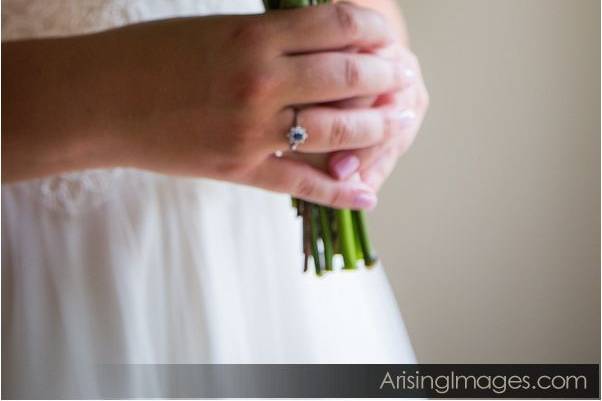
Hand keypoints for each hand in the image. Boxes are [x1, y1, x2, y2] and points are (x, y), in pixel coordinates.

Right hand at [97, 3, 415, 208]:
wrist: (100, 99)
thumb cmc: (150, 56)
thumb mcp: (213, 30)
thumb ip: (268, 38)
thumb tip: (318, 41)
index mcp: (254, 35)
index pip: (337, 24)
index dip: (373, 30)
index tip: (387, 37)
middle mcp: (261, 80)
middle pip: (348, 76)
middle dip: (385, 76)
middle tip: (404, 79)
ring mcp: (252, 129)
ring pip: (336, 129)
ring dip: (377, 127)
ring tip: (398, 123)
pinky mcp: (240, 169)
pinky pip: (302, 183)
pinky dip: (340, 192)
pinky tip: (368, 196)